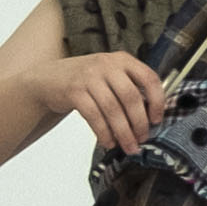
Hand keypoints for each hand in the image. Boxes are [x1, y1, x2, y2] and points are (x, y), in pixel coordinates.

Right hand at [29, 50, 168, 155]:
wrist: (48, 78)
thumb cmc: (85, 80)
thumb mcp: (109, 74)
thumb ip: (129, 86)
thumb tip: (150, 117)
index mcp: (122, 60)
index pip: (149, 78)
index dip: (157, 101)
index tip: (157, 120)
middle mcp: (106, 65)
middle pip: (131, 97)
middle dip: (139, 123)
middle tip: (142, 138)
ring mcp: (88, 77)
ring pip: (113, 109)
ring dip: (123, 132)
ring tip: (128, 145)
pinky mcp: (74, 91)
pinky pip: (94, 116)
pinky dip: (103, 132)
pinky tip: (108, 141)